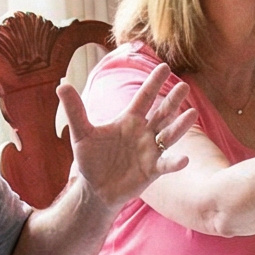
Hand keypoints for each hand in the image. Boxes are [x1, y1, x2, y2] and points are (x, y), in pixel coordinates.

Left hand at [62, 64, 196, 211]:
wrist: (95, 188)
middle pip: (162, 113)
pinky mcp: (152, 170)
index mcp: (129, 120)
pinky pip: (166, 164)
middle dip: (172, 100)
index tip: (164, 66)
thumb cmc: (90, 159)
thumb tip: (61, 84)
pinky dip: (175, 162)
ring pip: (169, 135)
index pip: (144, 98)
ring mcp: (151, 151)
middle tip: (184, 85)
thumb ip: (74, 110)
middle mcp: (144, 133)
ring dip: (180, 125)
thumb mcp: (81, 133)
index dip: (153, 83)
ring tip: (192, 113)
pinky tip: (185, 159)